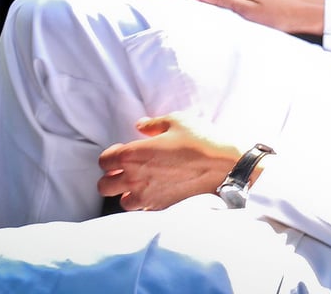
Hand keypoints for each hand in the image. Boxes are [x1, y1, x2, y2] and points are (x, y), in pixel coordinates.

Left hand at [97, 113, 241, 210]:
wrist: (225, 168)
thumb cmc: (201, 141)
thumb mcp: (178, 121)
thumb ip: (154, 124)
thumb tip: (141, 126)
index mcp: (133, 155)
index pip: (104, 161)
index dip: (111, 155)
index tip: (124, 151)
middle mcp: (134, 179)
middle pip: (104, 186)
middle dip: (112, 177)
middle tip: (128, 169)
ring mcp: (146, 197)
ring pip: (122, 201)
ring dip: (128, 193)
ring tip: (143, 183)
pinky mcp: (160, 208)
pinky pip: (142, 209)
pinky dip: (145, 202)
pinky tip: (158, 191)